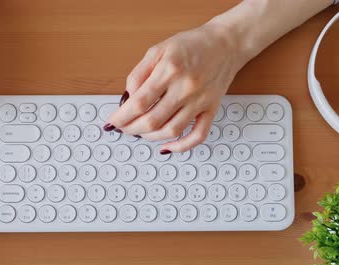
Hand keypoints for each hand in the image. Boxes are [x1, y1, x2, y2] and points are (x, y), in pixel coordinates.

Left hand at [106, 21, 246, 152]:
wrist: (225, 43)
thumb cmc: (191, 45)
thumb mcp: (158, 50)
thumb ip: (139, 74)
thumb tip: (127, 99)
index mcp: (170, 70)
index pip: (140, 102)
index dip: (122, 116)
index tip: (112, 121)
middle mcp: (186, 87)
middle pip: (153, 120)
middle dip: (131, 129)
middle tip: (122, 128)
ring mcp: (200, 100)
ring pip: (172, 130)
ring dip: (150, 137)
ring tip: (139, 133)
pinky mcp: (211, 109)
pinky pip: (198, 135)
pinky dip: (181, 147)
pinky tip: (167, 147)